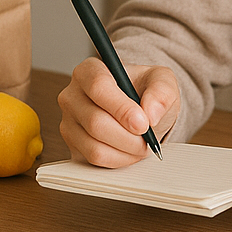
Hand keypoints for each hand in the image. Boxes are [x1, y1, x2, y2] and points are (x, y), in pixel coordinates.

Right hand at [58, 58, 180, 167]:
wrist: (139, 110)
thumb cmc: (145, 91)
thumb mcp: (162, 81)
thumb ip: (161, 92)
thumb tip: (151, 113)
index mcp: (90, 70)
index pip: (98, 87)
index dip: (122, 109)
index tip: (143, 123)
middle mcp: (72, 95)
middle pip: (95, 122)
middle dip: (128, 136)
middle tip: (148, 138)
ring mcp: (68, 122)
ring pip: (94, 146)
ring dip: (126, 151)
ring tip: (141, 144)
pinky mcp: (72, 145)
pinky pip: (94, 160)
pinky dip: (119, 160)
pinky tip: (129, 150)